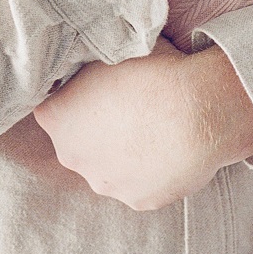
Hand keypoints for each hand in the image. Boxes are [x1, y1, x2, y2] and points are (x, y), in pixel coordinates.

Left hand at [33, 44, 252, 211]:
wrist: (200, 112)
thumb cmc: (153, 72)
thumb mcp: (110, 53)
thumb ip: (88, 65)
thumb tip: (90, 63)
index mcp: (55, 117)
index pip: (53, 105)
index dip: (74, 94)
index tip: (96, 86)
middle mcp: (72, 156)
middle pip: (78, 140)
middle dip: (96, 128)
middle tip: (127, 107)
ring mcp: (106, 182)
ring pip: (109, 166)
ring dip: (123, 153)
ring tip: (153, 129)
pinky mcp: (140, 201)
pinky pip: (141, 184)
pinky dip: (152, 171)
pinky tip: (169, 150)